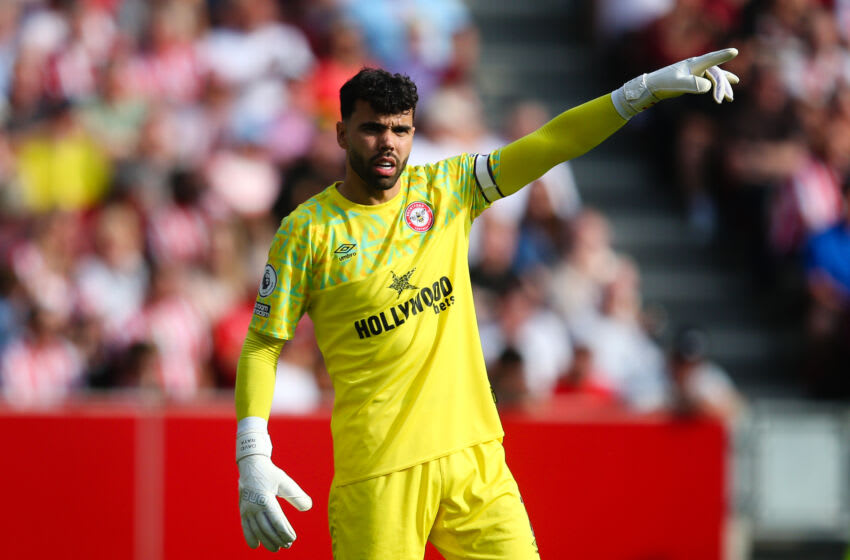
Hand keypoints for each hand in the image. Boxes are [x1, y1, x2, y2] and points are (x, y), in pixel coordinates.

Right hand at [237, 430, 311, 550]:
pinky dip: (250, 537)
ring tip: (276, 548)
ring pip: (256, 530)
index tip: (292, 538)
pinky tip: (256, 546)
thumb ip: (296, 495)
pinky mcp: (242, 510)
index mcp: (265, 499)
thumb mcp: (285, 482)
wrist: (251, 465)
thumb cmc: (270, 474)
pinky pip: (245, 527)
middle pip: (266, 529)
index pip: (276, 521)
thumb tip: (308, 507)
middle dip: (277, 539)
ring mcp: (246, 509)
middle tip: (287, 545)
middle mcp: (254, 506)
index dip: (285, 532)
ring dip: (266, 541)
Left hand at [612, 48, 738, 118]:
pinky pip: (709, 80)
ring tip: (729, 97)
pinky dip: (716, 85)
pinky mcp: (693, 78)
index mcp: (694, 64)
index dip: (723, 56)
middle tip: (727, 98)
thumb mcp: (678, 84)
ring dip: (722, 87)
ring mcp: (696, 71)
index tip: (734, 51)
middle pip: (716, 74)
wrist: (652, 86)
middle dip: (722, 85)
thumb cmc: (664, 83)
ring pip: (714, 78)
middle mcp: (697, 65)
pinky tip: (721, 92)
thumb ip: (693, 84)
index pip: (712, 59)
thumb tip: (708, 86)